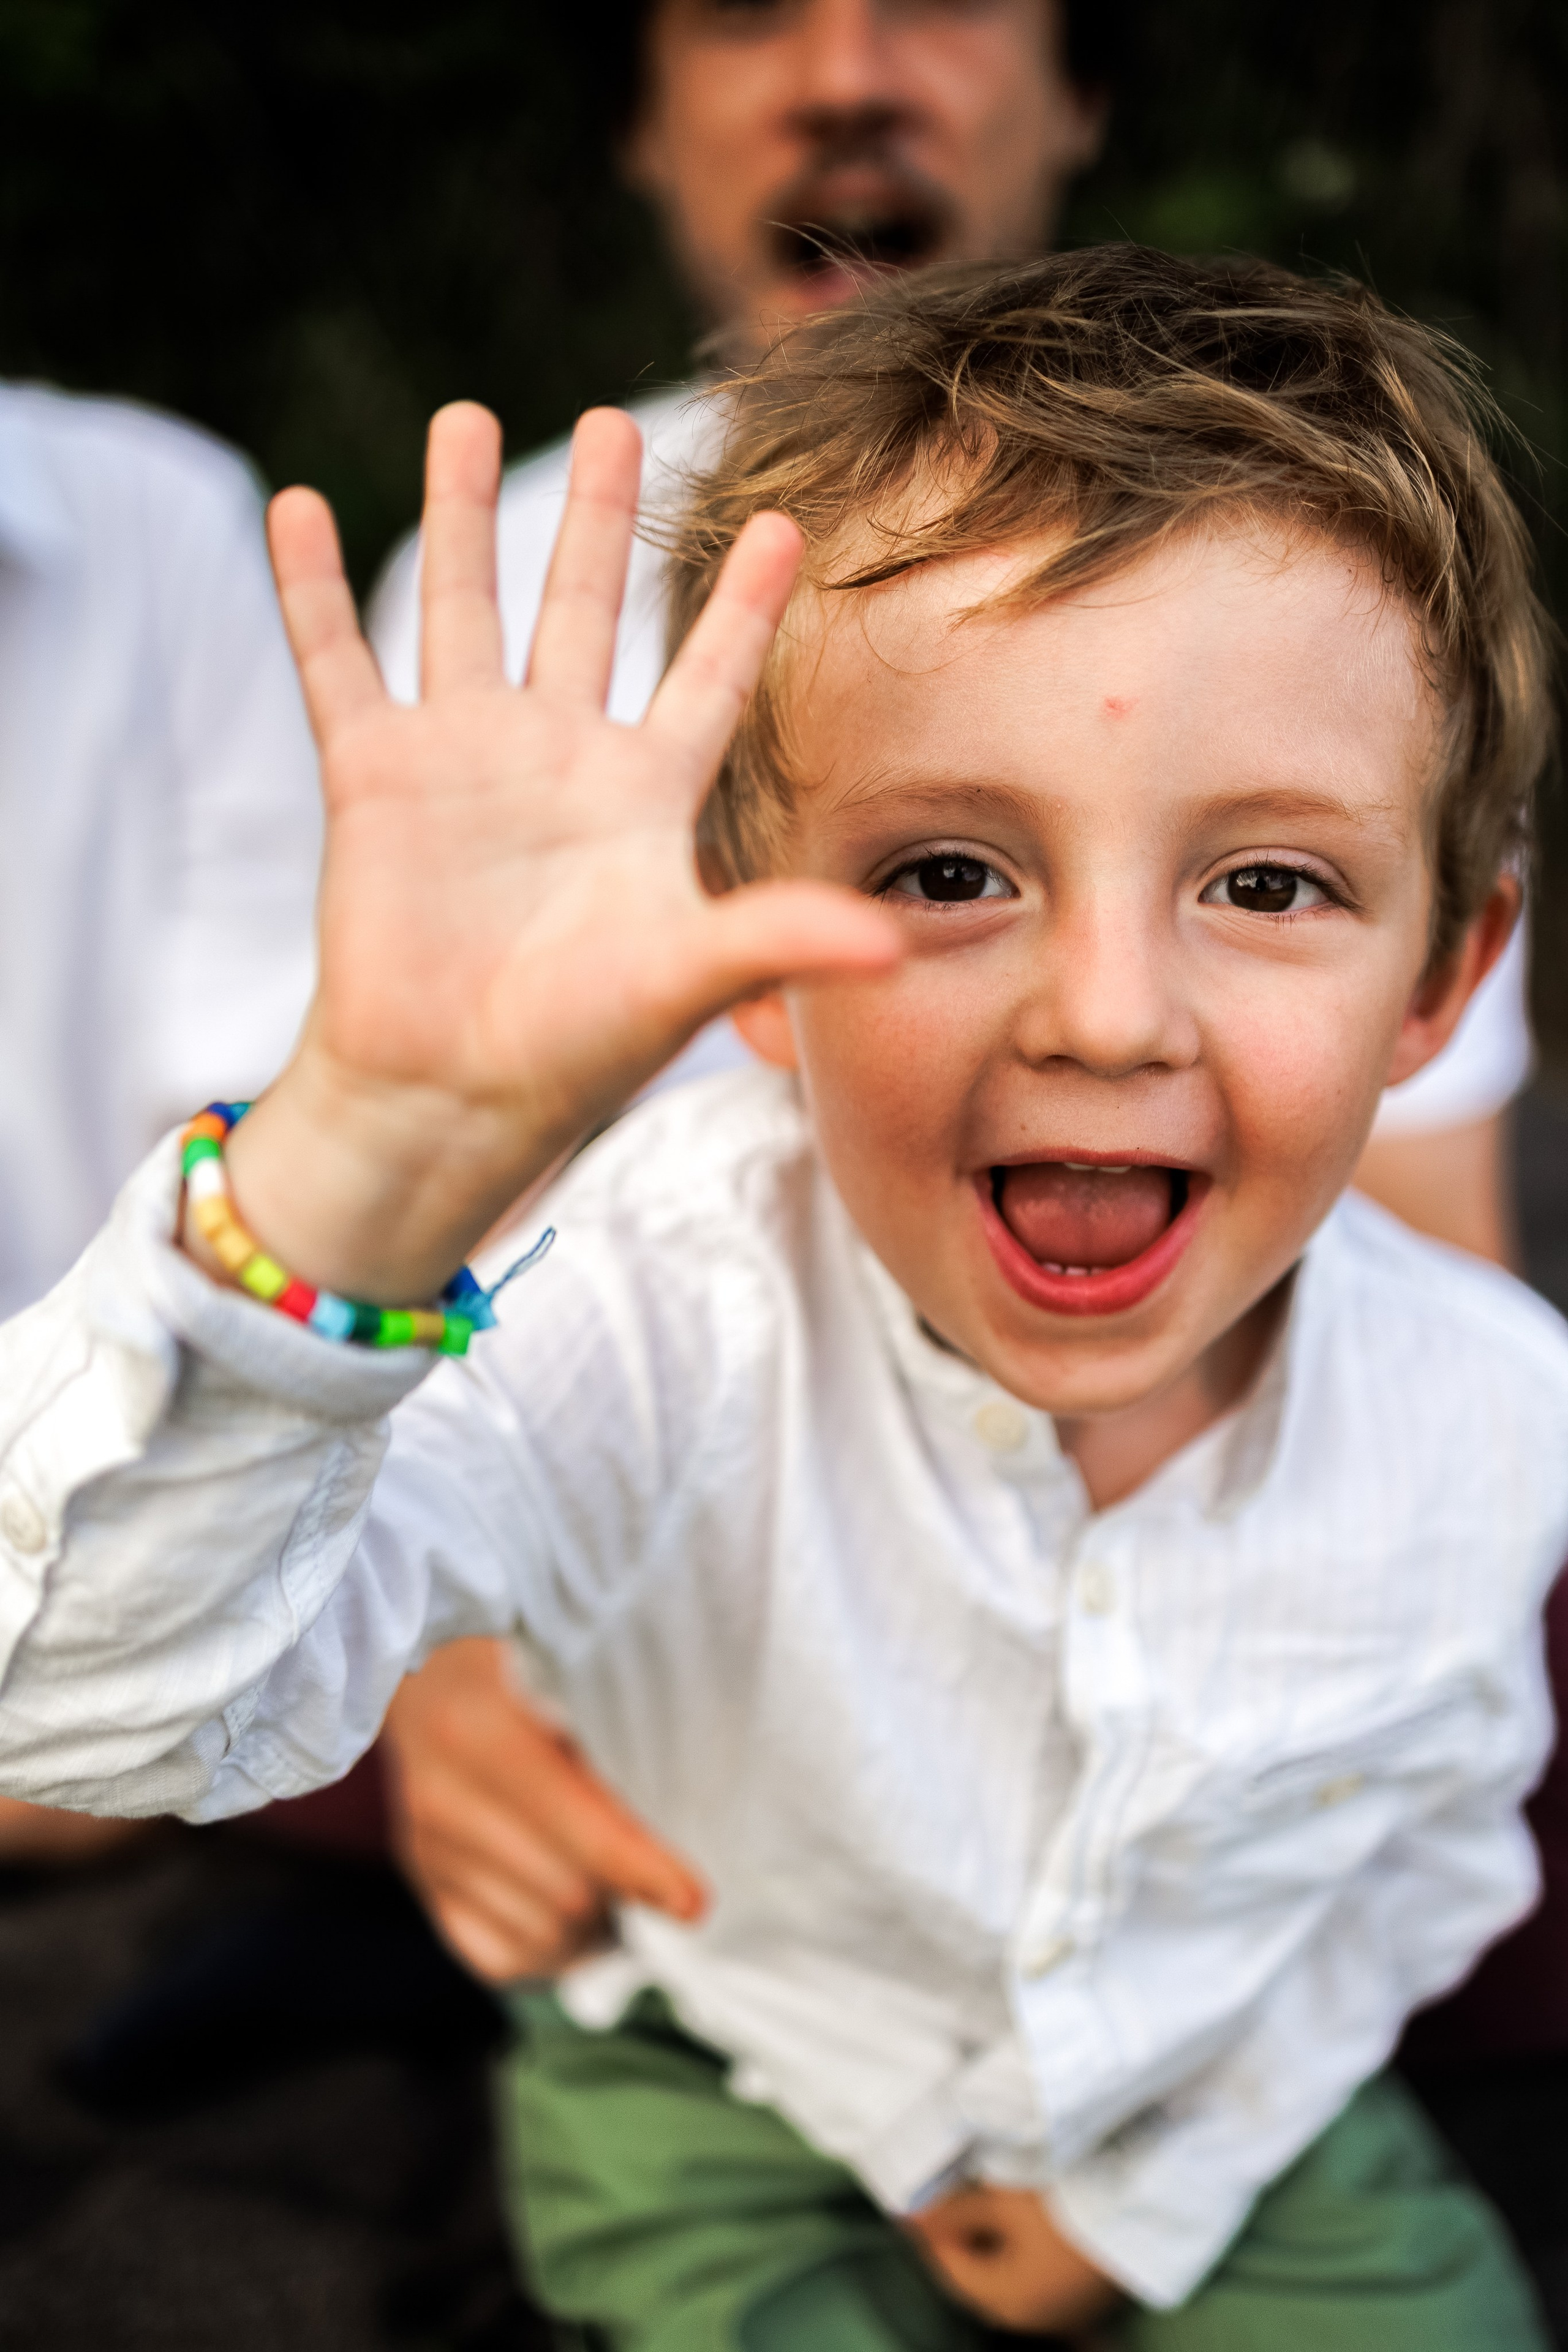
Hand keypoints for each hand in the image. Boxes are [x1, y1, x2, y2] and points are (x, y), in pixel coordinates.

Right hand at [198, 403, 896, 1304]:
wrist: (447, 1099)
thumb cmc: (573, 1052)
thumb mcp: (685, 981)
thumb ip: (780, 939)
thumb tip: (893, 945)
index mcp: (642, 798)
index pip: (707, 679)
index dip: (742, 607)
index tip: (785, 525)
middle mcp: (555, 763)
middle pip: (582, 612)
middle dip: (597, 519)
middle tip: (615, 423)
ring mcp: (459, 762)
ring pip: (462, 610)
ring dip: (458, 516)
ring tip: (462, 415)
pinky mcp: (371, 779)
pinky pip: (336, 663)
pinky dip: (310, 590)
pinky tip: (295, 504)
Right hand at [380, 1637, 705, 1982]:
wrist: (429, 1660)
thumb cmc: (524, 1657)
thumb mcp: (568, 1672)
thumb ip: (618, 1735)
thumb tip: (686, 1815)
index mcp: (483, 1730)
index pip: (579, 1828)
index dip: (643, 1869)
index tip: (694, 1901)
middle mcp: (443, 1797)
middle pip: (567, 1893)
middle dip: (626, 1897)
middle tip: (671, 1883)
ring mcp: (426, 1846)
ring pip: (541, 1933)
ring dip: (594, 1926)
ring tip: (623, 1888)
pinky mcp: (423, 1879)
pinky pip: (500, 1957)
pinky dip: (550, 1948)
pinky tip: (575, 1913)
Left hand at [905, 2183, 1118, 2334]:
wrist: (1139, 2208)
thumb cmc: (1064, 2204)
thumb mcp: (1001, 2201)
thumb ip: (953, 2213)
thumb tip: (910, 2218)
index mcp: (1005, 2302)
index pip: (949, 2270)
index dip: (931, 2234)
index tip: (919, 2202)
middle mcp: (1032, 2320)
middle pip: (980, 2281)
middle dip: (962, 2243)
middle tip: (952, 2200)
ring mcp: (1064, 2314)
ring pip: (1011, 2281)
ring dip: (995, 2249)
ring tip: (989, 2204)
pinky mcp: (1087, 2299)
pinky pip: (1040, 2281)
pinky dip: (1024, 2256)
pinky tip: (1026, 2224)